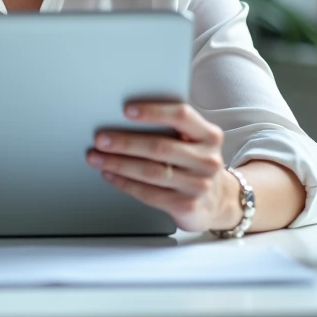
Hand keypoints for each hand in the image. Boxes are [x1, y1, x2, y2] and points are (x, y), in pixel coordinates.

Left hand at [86, 102, 240, 232]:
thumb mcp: (195, 141)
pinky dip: (125, 183)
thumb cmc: (195, 163)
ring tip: (97, 157)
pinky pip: (149, 193)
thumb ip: (172, 127)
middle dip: (125, 142)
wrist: (219, 201)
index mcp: (209, 135)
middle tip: (100, 139)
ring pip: (150, 171)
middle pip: (159, 147)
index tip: (126, 110)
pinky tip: (110, 175)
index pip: (181, 116)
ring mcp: (198, 185)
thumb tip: (125, 116)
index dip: (153, 111)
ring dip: (118, 163)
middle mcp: (207, 160)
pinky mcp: (186, 205)